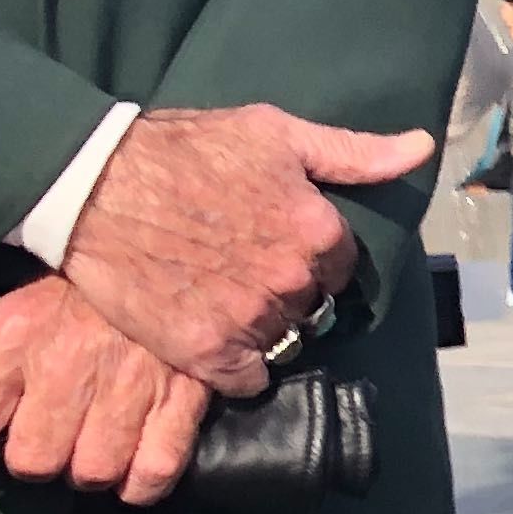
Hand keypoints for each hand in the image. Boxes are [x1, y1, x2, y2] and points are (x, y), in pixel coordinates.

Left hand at [0, 274, 211, 502]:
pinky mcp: (182, 398)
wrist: (168, 252)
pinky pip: (154, 472)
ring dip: (90, 471)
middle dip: (37, 464)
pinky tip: (134, 465)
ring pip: (93, 474)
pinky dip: (142, 482)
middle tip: (48, 445)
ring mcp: (129, 385)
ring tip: (93, 449)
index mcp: (12, 336)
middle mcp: (66, 365)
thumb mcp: (10, 300)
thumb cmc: (79, 286)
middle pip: (34, 463)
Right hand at [65, 105, 435, 394]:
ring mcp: (251, 318)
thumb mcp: (273, 133)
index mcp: (318, 231)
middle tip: (237, 269)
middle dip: (284, 293)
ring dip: (258, 329)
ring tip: (216, 297)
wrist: (89, 182)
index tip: (270, 245)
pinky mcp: (207, 351)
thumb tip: (423, 148)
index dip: (307, 258)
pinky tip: (206, 335)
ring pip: (282, 342)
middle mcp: (293, 280)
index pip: (340, 267)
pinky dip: (232, 367)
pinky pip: (246, 381)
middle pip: (311, 306)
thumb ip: (354, 152)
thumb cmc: (181, 148)